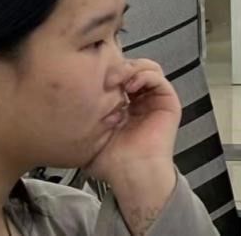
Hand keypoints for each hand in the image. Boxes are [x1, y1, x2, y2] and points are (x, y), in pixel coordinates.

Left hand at [85, 60, 180, 185]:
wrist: (130, 172)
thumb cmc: (110, 161)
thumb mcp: (90, 136)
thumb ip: (86, 118)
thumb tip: (72, 100)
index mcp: (125, 107)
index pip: (120, 78)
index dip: (108, 73)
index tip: (93, 78)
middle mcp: (142, 101)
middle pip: (134, 69)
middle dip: (120, 68)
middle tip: (106, 77)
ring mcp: (156, 100)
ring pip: (148, 69)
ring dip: (132, 68)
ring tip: (118, 79)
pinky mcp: (168, 102)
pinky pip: (158, 78)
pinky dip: (144, 75)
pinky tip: (131, 85)